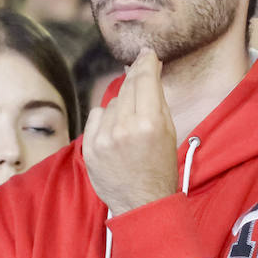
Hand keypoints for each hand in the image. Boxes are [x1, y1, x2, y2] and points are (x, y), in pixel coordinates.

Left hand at [82, 48, 178, 214]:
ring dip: (122, 104)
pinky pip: (96, 116)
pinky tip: (116, 132)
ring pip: (112, 102)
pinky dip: (106, 119)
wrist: (142, 203)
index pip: (144, 80)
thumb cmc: (160, 167)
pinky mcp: (89, 147)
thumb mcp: (168, 131)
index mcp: (149, 123)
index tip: (147, 54)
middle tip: (141, 71)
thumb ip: (156, 99)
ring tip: (132, 123)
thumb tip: (148, 70)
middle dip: (136, 78)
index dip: (146, 63)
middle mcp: (123, 128)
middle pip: (127, 87)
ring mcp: (103, 138)